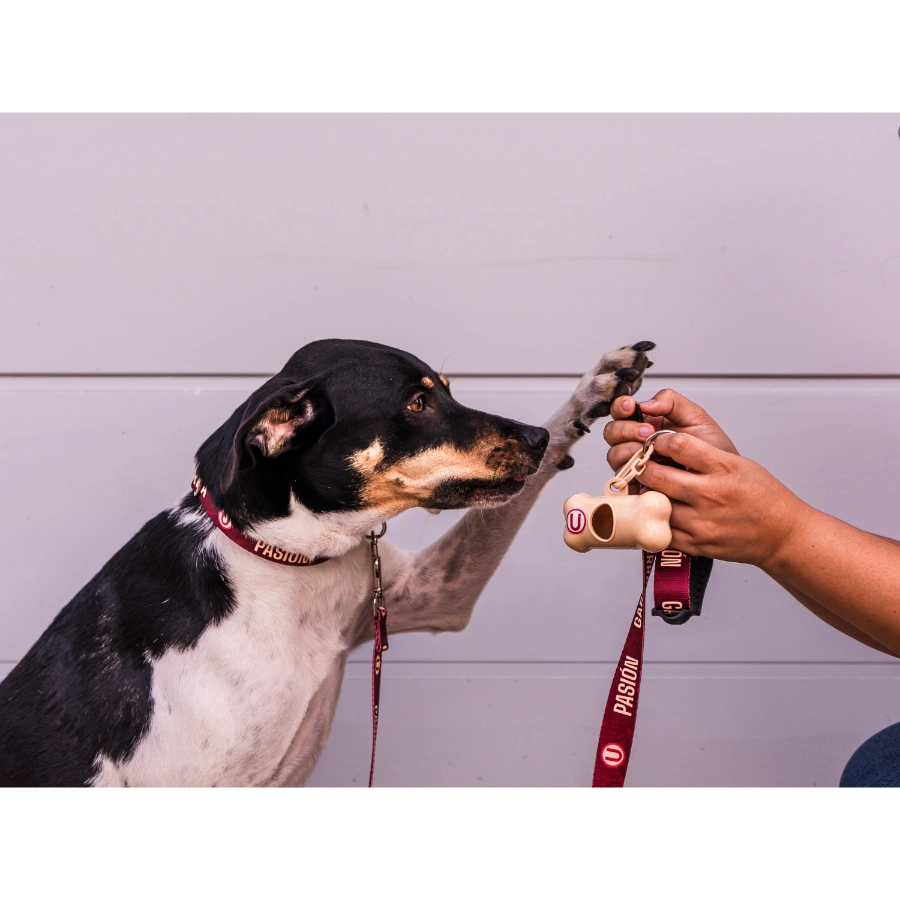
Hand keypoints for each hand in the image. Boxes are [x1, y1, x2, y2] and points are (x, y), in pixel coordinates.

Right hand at [604, 389, 738, 472]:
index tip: (631, 407)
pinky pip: (622, 481)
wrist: (724, 482)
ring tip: (649, 453)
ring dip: (628, 451)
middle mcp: (635, 443)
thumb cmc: (712, 450)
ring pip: (613, 456)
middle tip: (648, 433)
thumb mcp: (696, 418)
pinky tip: (646, 471)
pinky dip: (630, 474)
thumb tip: (645, 404)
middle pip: (611, 433)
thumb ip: (671, 402)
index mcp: (646, 423)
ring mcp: (634, 465)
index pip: (621, 411)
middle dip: (626, 430)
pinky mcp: (636, 487)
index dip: (621, 407)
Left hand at [632, 431, 809, 565]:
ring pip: (654, 505)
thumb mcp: (738, 464)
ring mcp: (702, 523)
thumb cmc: (761, 496)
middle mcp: (710, 495)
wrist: (782, 535)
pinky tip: (659, 512)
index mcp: (723, 468)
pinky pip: (662, 531)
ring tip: (649, 489)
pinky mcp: (696, 544)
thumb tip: (665, 444)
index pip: (678, 445)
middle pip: (658, 476)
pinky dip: (655, 520)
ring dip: (646, 496)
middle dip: (643, 468)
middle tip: (642, 466)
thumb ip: (702, 454)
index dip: (659, 440)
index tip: (655, 443)